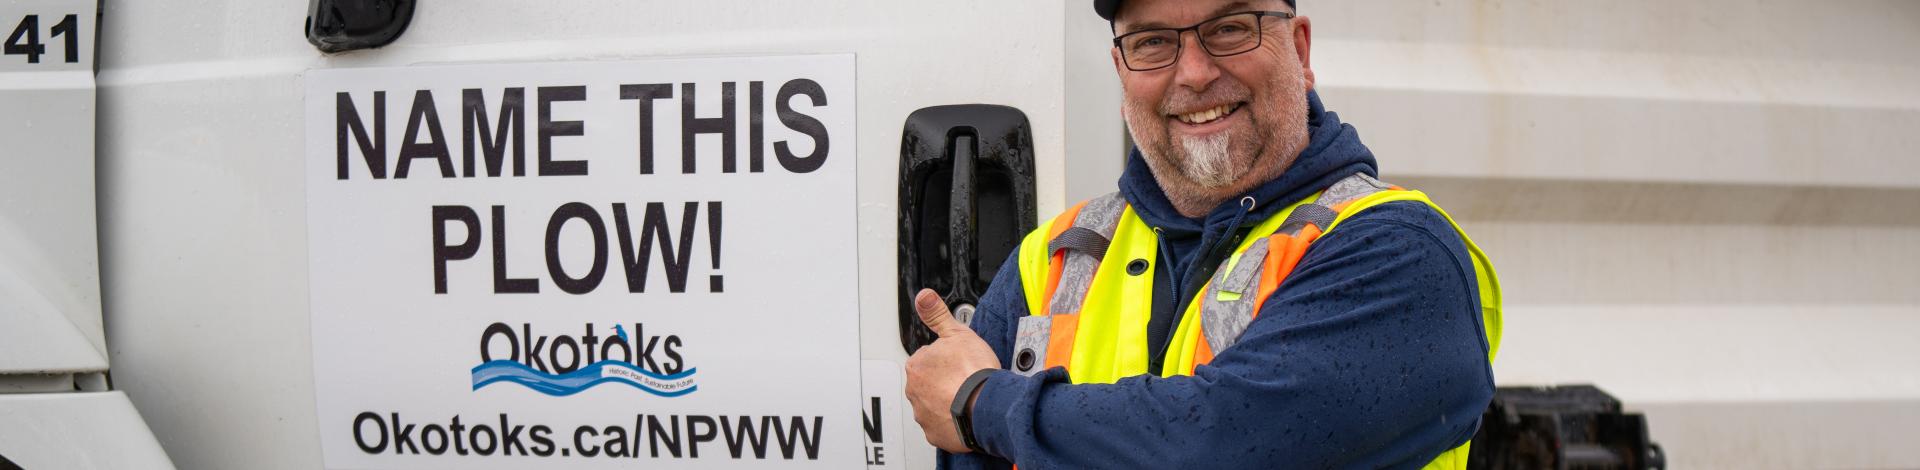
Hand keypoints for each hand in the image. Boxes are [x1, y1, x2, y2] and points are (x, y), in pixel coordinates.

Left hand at [904, 289, 1001, 452]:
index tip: (959, 363)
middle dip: (944, 381)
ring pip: (933, 405)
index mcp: (917, 366)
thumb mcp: (957, 333)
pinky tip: (965, 414)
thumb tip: (924, 296)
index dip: (946, 359)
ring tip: (967, 397)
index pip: (927, 359)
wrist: (988, 406)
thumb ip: (937, 314)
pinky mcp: (934, 434)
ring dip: (947, 401)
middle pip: (929, 383)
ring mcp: (923, 415)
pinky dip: (951, 422)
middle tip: (964, 379)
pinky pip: (941, 426)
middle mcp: (914, 392)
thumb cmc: (974, 372)